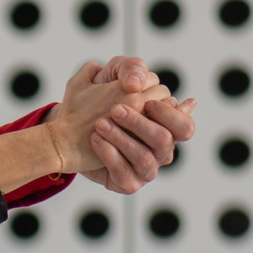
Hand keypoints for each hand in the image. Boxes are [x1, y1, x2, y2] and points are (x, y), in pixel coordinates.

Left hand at [48, 57, 197, 193]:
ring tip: (99, 125)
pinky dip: (110, 155)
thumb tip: (142, 81)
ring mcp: (145, 169)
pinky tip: (95, 140)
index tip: (146, 101)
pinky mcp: (127, 183)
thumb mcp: (109, 75)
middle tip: (115, 110)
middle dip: (140, 124)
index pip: (185, 127)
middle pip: (165, 141)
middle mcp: (160, 150)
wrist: (67, 127)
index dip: (169, 115)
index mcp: (165, 126)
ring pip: (145, 158)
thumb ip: (129, 69)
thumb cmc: (96, 98)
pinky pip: (125, 175)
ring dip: (122, 139)